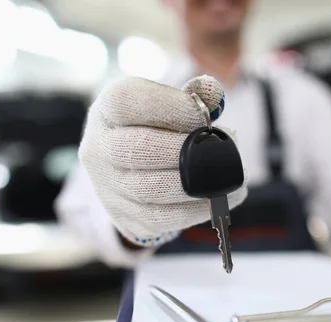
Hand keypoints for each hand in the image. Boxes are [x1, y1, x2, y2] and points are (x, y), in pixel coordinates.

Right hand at [79, 75, 247, 246]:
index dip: (171, 107)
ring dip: (197, 186)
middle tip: (219, 149)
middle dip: (184, 150)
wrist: (128, 170)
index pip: (128, 102)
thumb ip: (193, 95)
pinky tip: (219, 200)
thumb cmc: (155, 128)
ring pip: (150, 189)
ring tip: (232, 179)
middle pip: (136, 148)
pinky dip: (195, 211)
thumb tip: (213, 93)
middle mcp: (99, 148)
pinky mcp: (125, 218)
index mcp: (107, 110)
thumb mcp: (167, 103)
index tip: (204, 116)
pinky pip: (160, 219)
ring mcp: (108, 187)